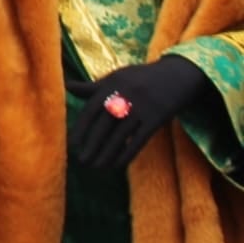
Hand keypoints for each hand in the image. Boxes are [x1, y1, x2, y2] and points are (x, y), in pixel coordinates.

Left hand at [67, 54, 211, 169]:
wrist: (176, 75)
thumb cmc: (139, 78)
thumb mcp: (116, 78)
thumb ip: (92, 87)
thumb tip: (67, 86)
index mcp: (110, 86)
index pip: (91, 110)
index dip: (80, 128)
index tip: (72, 144)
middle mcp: (123, 97)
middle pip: (104, 125)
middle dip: (92, 144)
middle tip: (81, 160)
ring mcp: (140, 108)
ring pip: (120, 134)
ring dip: (107, 152)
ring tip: (96, 167)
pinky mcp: (156, 118)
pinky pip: (139, 139)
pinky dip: (128, 153)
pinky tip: (118, 164)